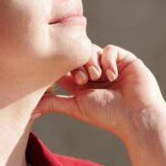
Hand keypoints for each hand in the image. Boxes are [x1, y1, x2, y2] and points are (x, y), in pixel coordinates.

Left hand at [34, 44, 165, 138]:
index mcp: (82, 84)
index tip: (61, 75)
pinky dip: (108, 61)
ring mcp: (110, 66)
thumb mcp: (75, 107)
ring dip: (91, 62)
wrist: (136, 117)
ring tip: (97, 78)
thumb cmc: (107, 115)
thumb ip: (53, 103)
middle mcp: (96, 74)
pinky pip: (109, 49)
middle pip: (76, 56)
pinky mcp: (125, 59)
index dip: (61, 66)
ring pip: (91, 50)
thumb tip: (29, 109)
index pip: (65, 66)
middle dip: (77, 65)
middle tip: (82, 80)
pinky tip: (113, 76)